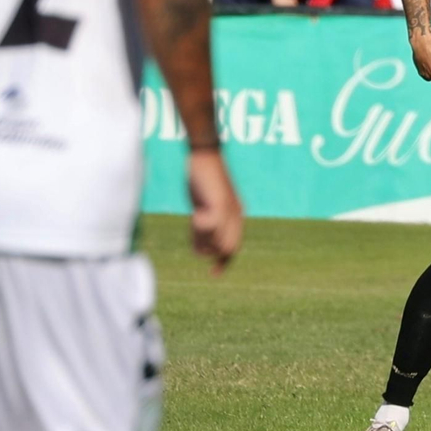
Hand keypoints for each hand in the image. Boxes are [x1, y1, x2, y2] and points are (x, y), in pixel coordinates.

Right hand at [187, 148, 242, 275]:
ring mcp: (229, 210)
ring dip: (202, 238)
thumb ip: (205, 220)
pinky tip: (194, 214)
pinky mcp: (220, 203)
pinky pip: (212, 227)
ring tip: (194, 220)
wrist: (204, 155)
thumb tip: (199, 238)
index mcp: (235, 216)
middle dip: (209, 250)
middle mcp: (236, 215)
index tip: (215, 275)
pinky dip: (201, 228)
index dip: (224, 262)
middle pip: (228, 248)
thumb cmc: (202, 177)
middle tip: (194, 242)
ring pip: (219, 240)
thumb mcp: (204, 203)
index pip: (234, 246)